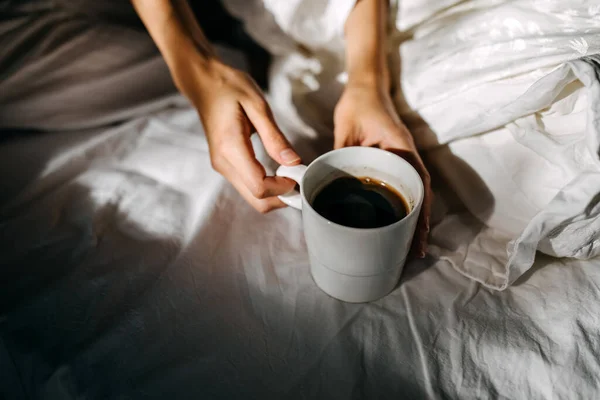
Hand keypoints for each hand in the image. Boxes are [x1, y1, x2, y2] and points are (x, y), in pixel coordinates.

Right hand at [171, 56, 300, 212]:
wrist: (203, 83)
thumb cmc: (230, 88)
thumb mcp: (257, 105)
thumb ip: (275, 137)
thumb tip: (293, 162)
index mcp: (231, 148)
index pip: (259, 186)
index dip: (283, 187)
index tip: (298, 173)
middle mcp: (224, 163)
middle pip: (257, 200)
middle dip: (281, 196)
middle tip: (299, 178)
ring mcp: (222, 167)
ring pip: (253, 197)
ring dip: (275, 192)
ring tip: (291, 173)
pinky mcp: (225, 166)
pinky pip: (248, 186)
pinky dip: (266, 186)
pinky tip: (279, 171)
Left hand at [334, 82, 431, 256]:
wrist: (365, 85)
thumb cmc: (357, 103)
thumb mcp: (345, 129)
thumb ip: (339, 155)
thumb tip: (325, 184)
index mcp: (400, 147)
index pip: (418, 182)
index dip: (420, 210)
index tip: (420, 233)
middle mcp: (407, 155)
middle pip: (419, 194)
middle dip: (419, 223)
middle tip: (414, 251)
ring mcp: (403, 158)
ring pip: (413, 192)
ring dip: (413, 217)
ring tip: (409, 244)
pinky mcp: (395, 159)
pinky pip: (402, 184)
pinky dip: (403, 203)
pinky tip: (396, 221)